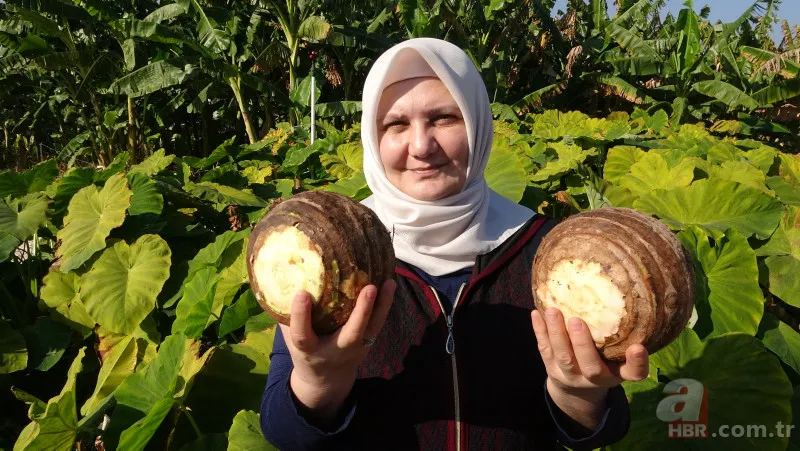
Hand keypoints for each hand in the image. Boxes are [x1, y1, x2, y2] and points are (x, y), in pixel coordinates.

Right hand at [283, 279, 395, 420]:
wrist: (326, 381)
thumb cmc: (304, 351)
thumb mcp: (291, 339)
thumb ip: (287, 316)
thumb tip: (283, 279)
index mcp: (309, 350)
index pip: (302, 335)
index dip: (301, 315)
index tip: (301, 293)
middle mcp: (335, 350)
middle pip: (351, 333)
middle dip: (361, 312)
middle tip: (369, 288)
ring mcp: (355, 349)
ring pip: (372, 328)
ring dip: (382, 305)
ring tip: (389, 283)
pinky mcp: (367, 343)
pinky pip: (378, 323)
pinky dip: (385, 304)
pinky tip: (390, 284)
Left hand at [531, 307, 648, 429]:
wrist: (576, 390)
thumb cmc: (604, 364)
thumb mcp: (618, 358)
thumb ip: (624, 339)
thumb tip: (633, 303)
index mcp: (616, 374)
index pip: (632, 373)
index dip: (637, 363)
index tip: (638, 348)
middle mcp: (594, 378)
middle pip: (589, 366)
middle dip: (582, 344)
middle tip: (577, 321)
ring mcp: (570, 375)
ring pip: (563, 356)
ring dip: (556, 333)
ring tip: (553, 311)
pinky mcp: (551, 368)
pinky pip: (544, 349)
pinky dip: (539, 331)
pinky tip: (536, 313)